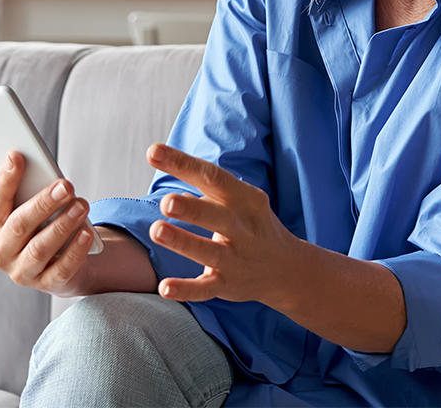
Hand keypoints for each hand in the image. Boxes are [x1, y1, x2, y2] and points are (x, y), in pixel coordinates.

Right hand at [0, 152, 95, 297]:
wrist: (54, 261)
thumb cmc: (32, 224)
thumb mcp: (14, 204)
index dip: (5, 179)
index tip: (17, 156)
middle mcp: (0, 251)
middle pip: (19, 225)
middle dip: (43, 203)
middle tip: (65, 186)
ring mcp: (21, 271)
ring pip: (40, 248)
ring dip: (62, 225)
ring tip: (81, 205)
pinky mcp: (46, 284)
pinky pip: (60, 269)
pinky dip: (74, 251)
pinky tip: (85, 233)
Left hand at [146, 143, 301, 305]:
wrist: (287, 268)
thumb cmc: (250, 222)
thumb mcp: (239, 198)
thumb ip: (205, 183)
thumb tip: (160, 158)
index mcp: (244, 199)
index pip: (213, 177)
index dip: (183, 163)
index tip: (153, 152)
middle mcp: (242, 227)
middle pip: (217, 215)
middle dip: (191, 209)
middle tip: (165, 202)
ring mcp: (236, 258)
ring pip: (210, 251)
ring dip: (183, 242)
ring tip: (157, 230)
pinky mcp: (227, 285)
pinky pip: (206, 288)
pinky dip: (185, 289)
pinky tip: (164, 287)